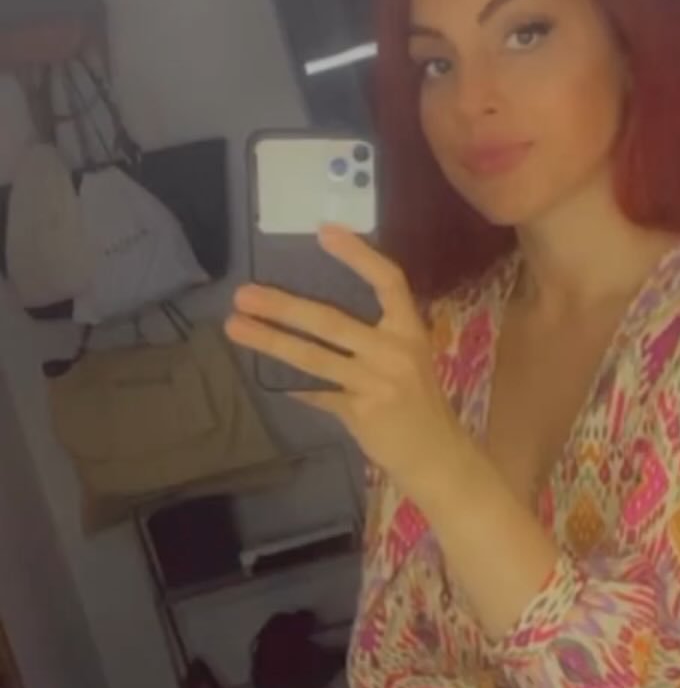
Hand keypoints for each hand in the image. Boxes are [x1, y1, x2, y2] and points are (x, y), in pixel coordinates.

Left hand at [225, 225, 470, 499]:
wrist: (437, 455)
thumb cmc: (420, 404)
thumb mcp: (409, 362)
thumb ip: (374, 340)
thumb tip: (317, 320)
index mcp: (411, 331)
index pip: (389, 281)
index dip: (358, 255)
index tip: (324, 232)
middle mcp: (396, 351)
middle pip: (332, 320)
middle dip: (284, 306)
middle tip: (243, 294)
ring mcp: (377, 383)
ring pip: (314, 357)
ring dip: (271, 342)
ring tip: (235, 327)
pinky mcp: (361, 412)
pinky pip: (316, 394)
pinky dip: (292, 387)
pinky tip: (270, 381)